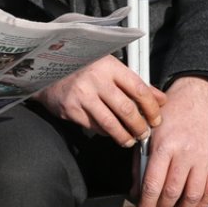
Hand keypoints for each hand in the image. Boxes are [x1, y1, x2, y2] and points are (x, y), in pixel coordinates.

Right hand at [32, 55, 166, 146]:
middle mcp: (96, 80)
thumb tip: (160, 98)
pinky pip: (95, 127)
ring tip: (130, 139)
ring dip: (125, 136)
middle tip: (145, 133)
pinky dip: (106, 133)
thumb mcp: (110, 68)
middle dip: (140, 126)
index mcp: (109, 66)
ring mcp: (82, 96)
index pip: (139, 89)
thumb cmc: (83, 68)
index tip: (156, 118)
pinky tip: (110, 132)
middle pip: (127, 110)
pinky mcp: (72, 110)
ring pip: (111, 124)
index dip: (152, 108)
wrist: (47, 72)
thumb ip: (135, 83)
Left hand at [135, 76, 207, 206]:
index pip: (153, 184)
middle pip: (173, 193)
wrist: (197, 100)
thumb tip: (136, 194)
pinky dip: (202, 205)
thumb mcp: (148, 136)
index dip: (147, 205)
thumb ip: (141, 165)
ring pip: (193, 196)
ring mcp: (204, 158)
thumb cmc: (169, 118)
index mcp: (164, 145)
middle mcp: (185, 153)